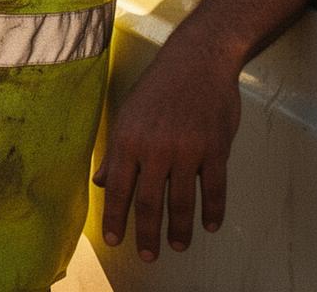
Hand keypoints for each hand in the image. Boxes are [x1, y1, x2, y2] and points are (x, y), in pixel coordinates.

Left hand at [93, 34, 241, 260]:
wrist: (198, 60)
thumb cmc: (159, 86)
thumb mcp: (127, 113)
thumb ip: (116, 152)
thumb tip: (101, 183)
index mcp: (129, 140)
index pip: (119, 189)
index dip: (116, 218)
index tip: (115, 242)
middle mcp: (156, 148)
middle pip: (150, 202)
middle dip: (147, 233)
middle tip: (148, 256)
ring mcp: (188, 149)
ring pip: (182, 200)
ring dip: (179, 228)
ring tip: (177, 246)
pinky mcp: (215, 148)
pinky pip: (214, 188)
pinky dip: (213, 210)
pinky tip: (209, 226)